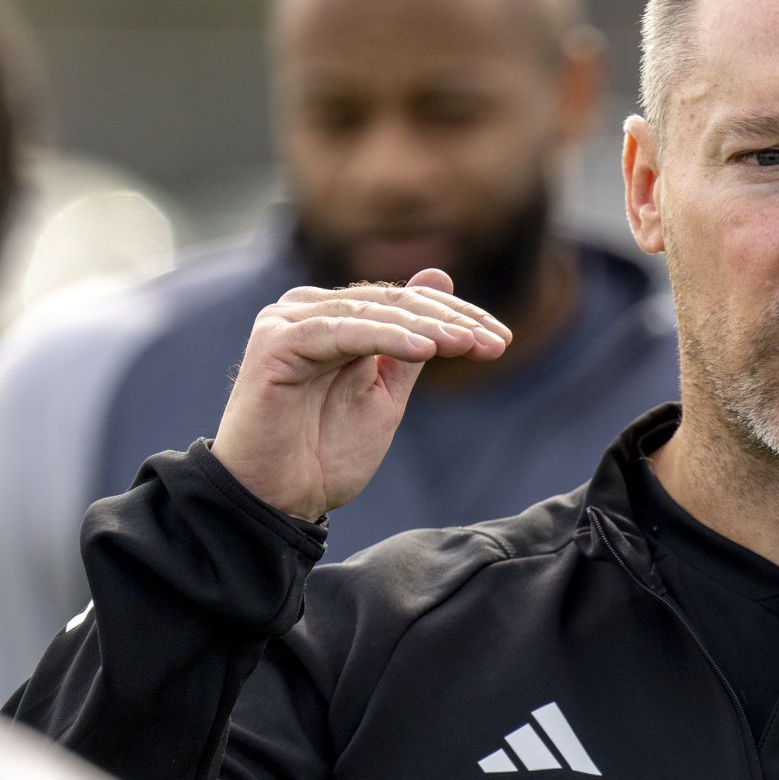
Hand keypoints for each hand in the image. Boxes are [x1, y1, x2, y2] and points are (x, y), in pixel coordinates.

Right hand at [211, 268, 509, 518]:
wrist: (274, 502)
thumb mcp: (384, 396)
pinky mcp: (273, 343)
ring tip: (467, 344)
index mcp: (334, 318)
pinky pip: (340, 331)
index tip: (503, 342)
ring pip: (372, 311)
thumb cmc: (322, 455)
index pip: (405, 303)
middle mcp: (307, 310)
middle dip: (451, 322)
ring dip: (427, 328)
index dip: (458, 318)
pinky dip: (385, 337)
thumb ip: (410, 343)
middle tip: (495, 344)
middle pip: (393, 302)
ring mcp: (287, 322)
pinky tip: (426, 350)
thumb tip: (441, 276)